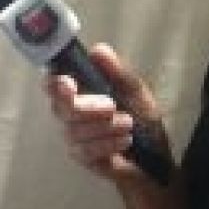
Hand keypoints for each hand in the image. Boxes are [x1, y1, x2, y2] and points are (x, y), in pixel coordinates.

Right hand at [42, 43, 169, 183]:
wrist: (156, 152)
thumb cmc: (141, 116)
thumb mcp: (135, 89)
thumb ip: (117, 71)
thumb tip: (97, 50)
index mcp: (80, 89)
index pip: (53, 83)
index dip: (53, 83)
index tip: (69, 84)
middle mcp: (70, 111)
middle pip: (61, 108)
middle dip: (87, 107)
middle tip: (112, 105)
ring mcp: (74, 135)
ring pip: (75, 130)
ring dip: (104, 126)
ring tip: (128, 124)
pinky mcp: (82, 157)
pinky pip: (85, 150)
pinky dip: (107, 144)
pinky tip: (125, 140)